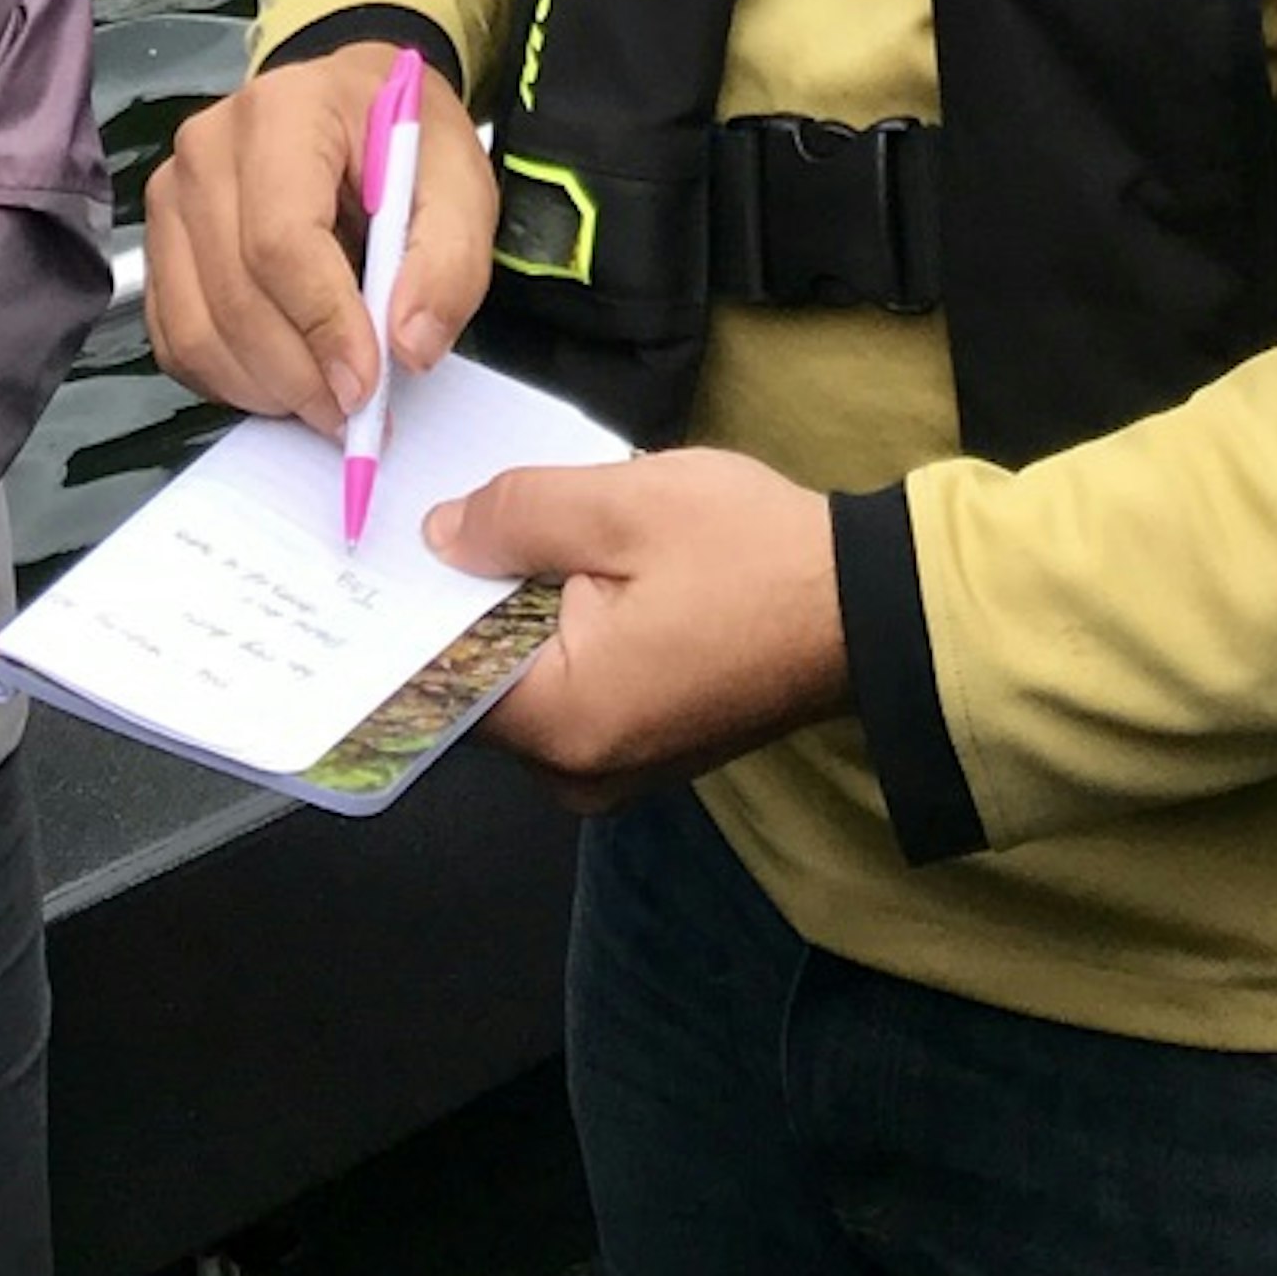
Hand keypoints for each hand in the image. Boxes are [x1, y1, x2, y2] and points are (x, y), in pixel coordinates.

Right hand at [145, 40, 495, 427]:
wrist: (354, 111)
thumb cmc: (404, 141)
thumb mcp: (461, 183)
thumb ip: (449, 262)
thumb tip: (407, 345)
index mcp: (284, 112)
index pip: (282, 239)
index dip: (324, 325)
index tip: (366, 384)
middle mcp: (209, 149)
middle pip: (236, 294)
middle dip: (301, 375)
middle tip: (357, 411)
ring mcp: (173, 198)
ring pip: (198, 330)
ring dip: (267, 388)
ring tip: (328, 397)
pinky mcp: (161, 246)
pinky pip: (178, 341)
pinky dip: (233, 380)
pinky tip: (286, 375)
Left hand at [425, 447, 846, 807]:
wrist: (870, 606)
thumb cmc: (750, 553)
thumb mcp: (623, 504)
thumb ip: (515, 516)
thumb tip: (438, 538)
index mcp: (564, 723)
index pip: (440, 675)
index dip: (420, 601)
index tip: (405, 539)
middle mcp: (578, 772)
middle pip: (482, 681)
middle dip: (476, 599)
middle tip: (473, 515)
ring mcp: (617, 769)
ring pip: (530, 682)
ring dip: (527, 610)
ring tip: (537, 530)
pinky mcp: (649, 748)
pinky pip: (577, 690)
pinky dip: (569, 633)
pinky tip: (588, 570)